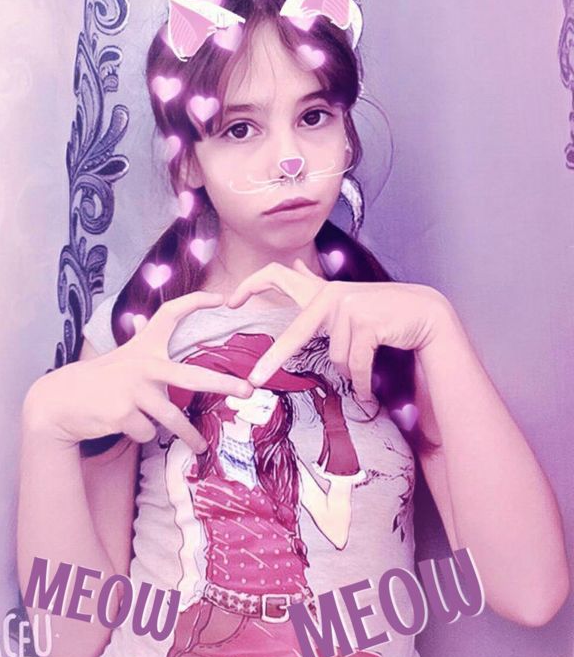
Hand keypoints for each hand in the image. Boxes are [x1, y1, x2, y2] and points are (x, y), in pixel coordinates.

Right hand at [24, 292, 252, 451]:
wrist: (61, 400)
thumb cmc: (99, 378)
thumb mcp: (121, 357)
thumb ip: (138, 346)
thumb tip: (139, 326)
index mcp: (145, 347)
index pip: (171, 314)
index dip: (196, 302)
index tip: (221, 298)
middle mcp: (143, 366)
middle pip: (192, 377)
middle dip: (223, 385)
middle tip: (247, 391)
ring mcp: (134, 391)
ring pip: (172, 420)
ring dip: (189, 436)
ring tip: (202, 447)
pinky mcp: (124, 415)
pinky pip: (148, 433)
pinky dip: (142, 434)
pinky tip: (125, 425)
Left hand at [227, 260, 450, 400]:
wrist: (426, 316)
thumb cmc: (385, 315)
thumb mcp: (349, 302)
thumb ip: (318, 287)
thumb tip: (294, 264)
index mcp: (322, 293)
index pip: (279, 279)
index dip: (252, 285)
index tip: (230, 302)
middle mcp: (331, 295)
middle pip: (296, 334)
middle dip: (274, 358)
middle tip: (253, 381)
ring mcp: (348, 307)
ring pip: (336, 359)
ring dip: (352, 374)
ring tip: (367, 370)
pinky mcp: (366, 322)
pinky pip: (355, 365)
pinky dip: (362, 383)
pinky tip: (369, 392)